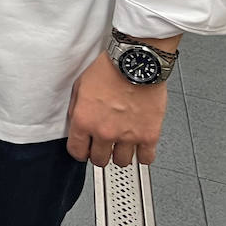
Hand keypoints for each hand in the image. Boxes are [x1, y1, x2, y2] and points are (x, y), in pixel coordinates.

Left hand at [65, 51, 166, 166]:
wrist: (135, 63)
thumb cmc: (109, 70)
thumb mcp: (79, 87)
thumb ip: (77, 110)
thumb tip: (77, 124)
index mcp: (84, 120)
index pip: (76, 151)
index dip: (79, 151)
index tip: (84, 150)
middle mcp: (104, 132)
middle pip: (99, 160)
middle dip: (99, 154)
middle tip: (103, 147)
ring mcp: (128, 136)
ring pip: (121, 162)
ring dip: (120, 155)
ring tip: (121, 145)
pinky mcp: (148, 135)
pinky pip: (146, 159)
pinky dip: (142, 155)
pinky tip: (139, 147)